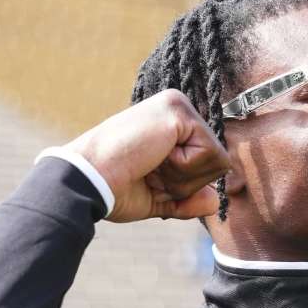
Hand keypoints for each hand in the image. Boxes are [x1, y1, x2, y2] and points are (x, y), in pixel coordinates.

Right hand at [65, 90, 230, 222]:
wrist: (89, 182)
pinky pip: (210, 155)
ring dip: (183, 177)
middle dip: (186, 182)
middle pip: (218, 162)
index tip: (148, 176)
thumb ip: (188, 200)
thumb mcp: (158, 197)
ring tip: (149, 163)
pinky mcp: (178, 111)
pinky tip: (154, 157)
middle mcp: (178, 108)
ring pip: (218, 160)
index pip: (208, 164)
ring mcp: (178, 106)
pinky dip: (183, 169)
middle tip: (149, 171)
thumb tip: (215, 201)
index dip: (183, 185)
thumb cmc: (113, 188)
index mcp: (172, 126)